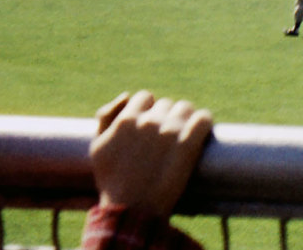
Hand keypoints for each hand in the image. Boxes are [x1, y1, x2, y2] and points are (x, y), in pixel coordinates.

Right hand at [89, 91, 213, 216]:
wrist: (133, 209)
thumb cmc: (113, 181)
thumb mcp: (98, 147)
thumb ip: (106, 117)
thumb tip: (126, 95)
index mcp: (127, 119)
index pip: (145, 97)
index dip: (149, 110)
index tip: (152, 125)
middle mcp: (149, 121)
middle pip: (167, 104)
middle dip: (167, 117)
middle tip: (168, 136)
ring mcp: (170, 131)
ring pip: (186, 108)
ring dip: (186, 118)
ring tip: (185, 135)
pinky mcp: (189, 143)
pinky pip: (204, 118)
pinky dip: (204, 123)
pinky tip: (201, 134)